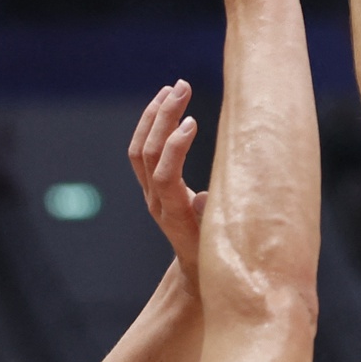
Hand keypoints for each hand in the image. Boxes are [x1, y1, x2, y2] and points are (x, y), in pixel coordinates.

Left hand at [130, 80, 206, 278]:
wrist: (196, 274)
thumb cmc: (214, 260)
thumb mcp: (219, 245)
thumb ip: (212, 221)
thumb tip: (203, 197)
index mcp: (173, 215)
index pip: (165, 175)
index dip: (175, 147)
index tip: (193, 121)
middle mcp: (156, 202)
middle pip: (148, 153)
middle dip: (163, 117)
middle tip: (182, 87)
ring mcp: (150, 193)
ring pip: (141, 149)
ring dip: (154, 116)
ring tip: (172, 89)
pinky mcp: (152, 187)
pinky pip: (143, 152)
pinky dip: (152, 125)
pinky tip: (167, 106)